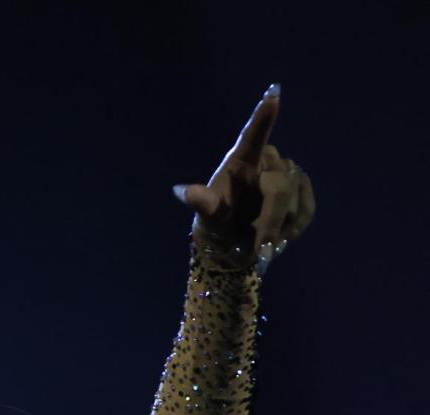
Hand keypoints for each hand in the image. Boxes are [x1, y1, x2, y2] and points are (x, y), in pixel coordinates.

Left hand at [174, 87, 315, 270]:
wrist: (235, 243)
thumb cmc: (218, 223)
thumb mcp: (208, 217)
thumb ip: (202, 203)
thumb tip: (182, 191)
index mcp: (241, 160)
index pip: (252, 135)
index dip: (263, 116)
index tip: (273, 93)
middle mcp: (266, 161)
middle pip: (279, 186)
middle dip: (272, 220)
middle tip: (263, 248)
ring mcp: (287, 173)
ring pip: (294, 199)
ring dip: (281, 227)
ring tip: (263, 244)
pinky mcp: (301, 188)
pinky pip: (306, 207)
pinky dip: (296, 226)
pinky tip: (282, 238)